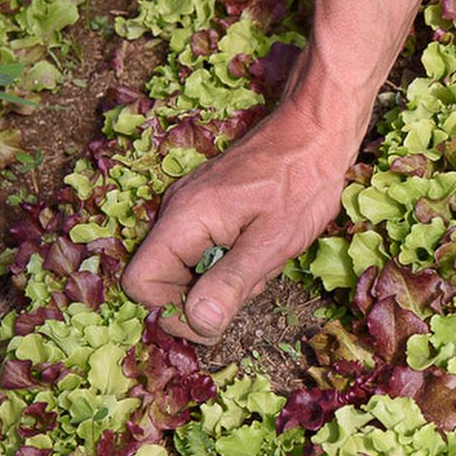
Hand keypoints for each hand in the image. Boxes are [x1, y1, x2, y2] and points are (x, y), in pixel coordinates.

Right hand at [121, 100, 359, 343]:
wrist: (316, 132)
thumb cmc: (301, 181)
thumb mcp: (273, 241)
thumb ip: (231, 283)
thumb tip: (197, 323)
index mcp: (183, 219)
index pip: (139, 282)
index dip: (171, 308)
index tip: (216, 309)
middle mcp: (176, 213)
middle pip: (164, 280)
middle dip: (210, 293)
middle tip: (254, 273)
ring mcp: (191, 210)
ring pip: (190, 268)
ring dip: (228, 276)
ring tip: (265, 252)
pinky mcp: (208, 210)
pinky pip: (207, 250)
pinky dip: (234, 258)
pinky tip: (262, 242)